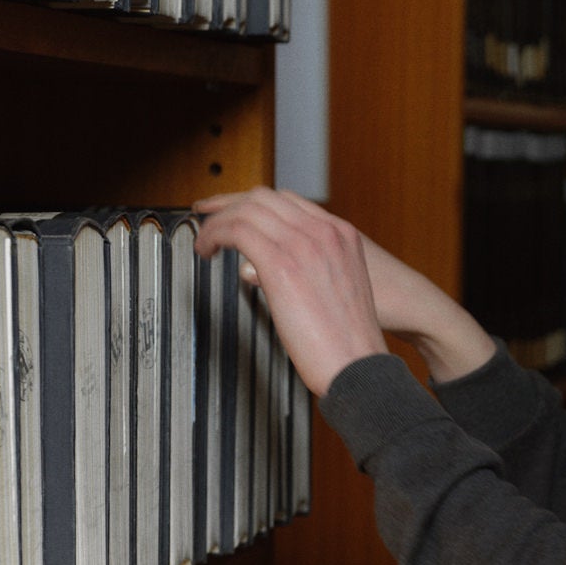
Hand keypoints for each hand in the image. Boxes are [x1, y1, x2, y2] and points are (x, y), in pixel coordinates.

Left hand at [191, 187, 388, 397]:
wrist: (360, 366)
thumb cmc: (349, 344)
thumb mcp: (336, 292)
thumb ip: (304, 271)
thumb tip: (260, 269)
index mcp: (341, 236)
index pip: (288, 202)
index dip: (254, 204)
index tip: (235, 213)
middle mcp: (324, 232)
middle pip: (264, 198)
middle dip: (229, 204)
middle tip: (208, 217)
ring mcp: (304, 244)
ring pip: (247, 210)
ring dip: (217, 222)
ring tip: (205, 242)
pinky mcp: (281, 263)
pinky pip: (236, 231)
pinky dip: (213, 235)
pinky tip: (207, 250)